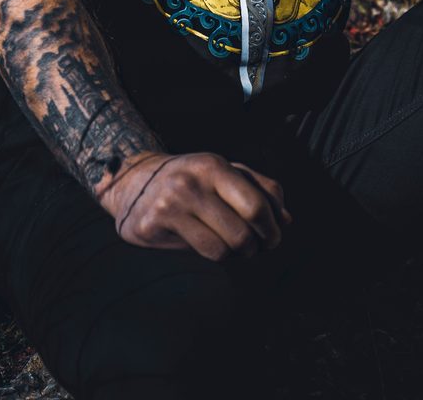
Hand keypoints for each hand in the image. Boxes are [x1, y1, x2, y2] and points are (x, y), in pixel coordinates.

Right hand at [106, 151, 292, 261]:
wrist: (135, 181)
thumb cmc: (192, 178)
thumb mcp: (225, 171)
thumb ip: (260, 188)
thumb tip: (287, 219)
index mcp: (213, 166)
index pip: (256, 204)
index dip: (271, 228)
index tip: (273, 237)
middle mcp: (191, 183)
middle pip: (242, 233)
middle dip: (256, 246)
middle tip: (256, 247)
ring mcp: (170, 206)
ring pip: (223, 250)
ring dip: (236, 255)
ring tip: (234, 247)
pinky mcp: (153, 226)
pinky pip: (200, 254)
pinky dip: (214, 256)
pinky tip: (211, 245)